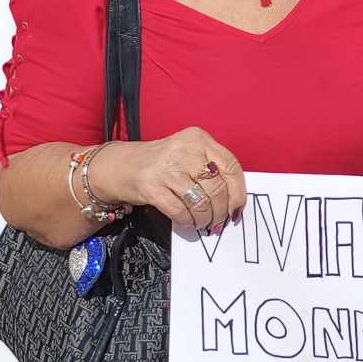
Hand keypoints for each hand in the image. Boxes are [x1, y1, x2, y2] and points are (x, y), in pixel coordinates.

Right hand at [93, 128, 246, 232]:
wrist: (124, 165)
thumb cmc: (165, 162)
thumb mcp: (191, 154)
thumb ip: (213, 168)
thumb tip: (235, 200)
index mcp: (199, 139)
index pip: (230, 166)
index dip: (238, 192)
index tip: (237, 208)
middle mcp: (185, 150)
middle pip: (217, 188)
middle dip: (221, 210)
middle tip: (219, 220)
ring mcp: (168, 168)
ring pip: (201, 202)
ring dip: (205, 218)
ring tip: (204, 222)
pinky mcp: (152, 187)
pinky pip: (180, 211)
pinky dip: (188, 221)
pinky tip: (189, 221)